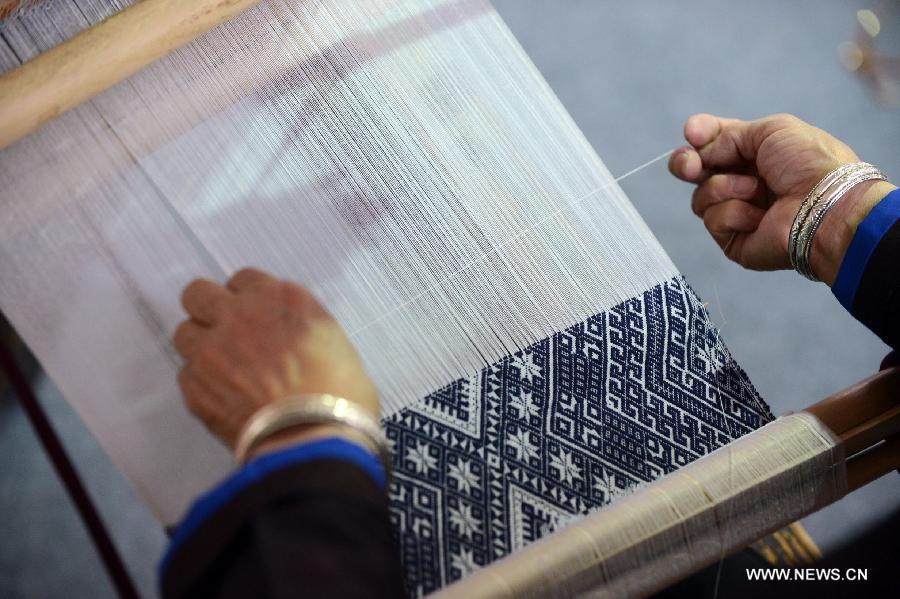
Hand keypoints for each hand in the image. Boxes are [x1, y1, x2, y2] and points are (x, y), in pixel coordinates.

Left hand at [173, 268, 378, 452]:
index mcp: (280, 299)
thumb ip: (303, 326)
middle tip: (224, 331)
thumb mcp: (335, 343)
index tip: (253, 314)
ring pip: (185, 333)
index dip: (246, 298)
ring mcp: (212, 349)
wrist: (314, 439)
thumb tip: (294, 337)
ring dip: (200, 347)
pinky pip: (186, 375)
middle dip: (207, 309)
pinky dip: (202, 385)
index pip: (244, 279)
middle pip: (199, 293)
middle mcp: (240, 315)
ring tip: (223, 371)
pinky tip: (226, 400)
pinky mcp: (195, 386)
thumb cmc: (338, 396)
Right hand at [669, 113, 895, 283]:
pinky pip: (712, 220)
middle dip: (686, 163)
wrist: (825, 204)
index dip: (700, 135)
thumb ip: (729, 134)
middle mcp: (743, 183)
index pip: (714, 142)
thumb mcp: (772, 130)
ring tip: (754, 190)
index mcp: (756, 155)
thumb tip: (702, 152)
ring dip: (724, 188)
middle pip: (694, 171)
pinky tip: (758, 216)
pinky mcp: (733, 240)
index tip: (693, 132)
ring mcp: (737, 213)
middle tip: (690, 166)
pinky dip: (734, 213)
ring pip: (700, 197)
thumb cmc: (809, 164)